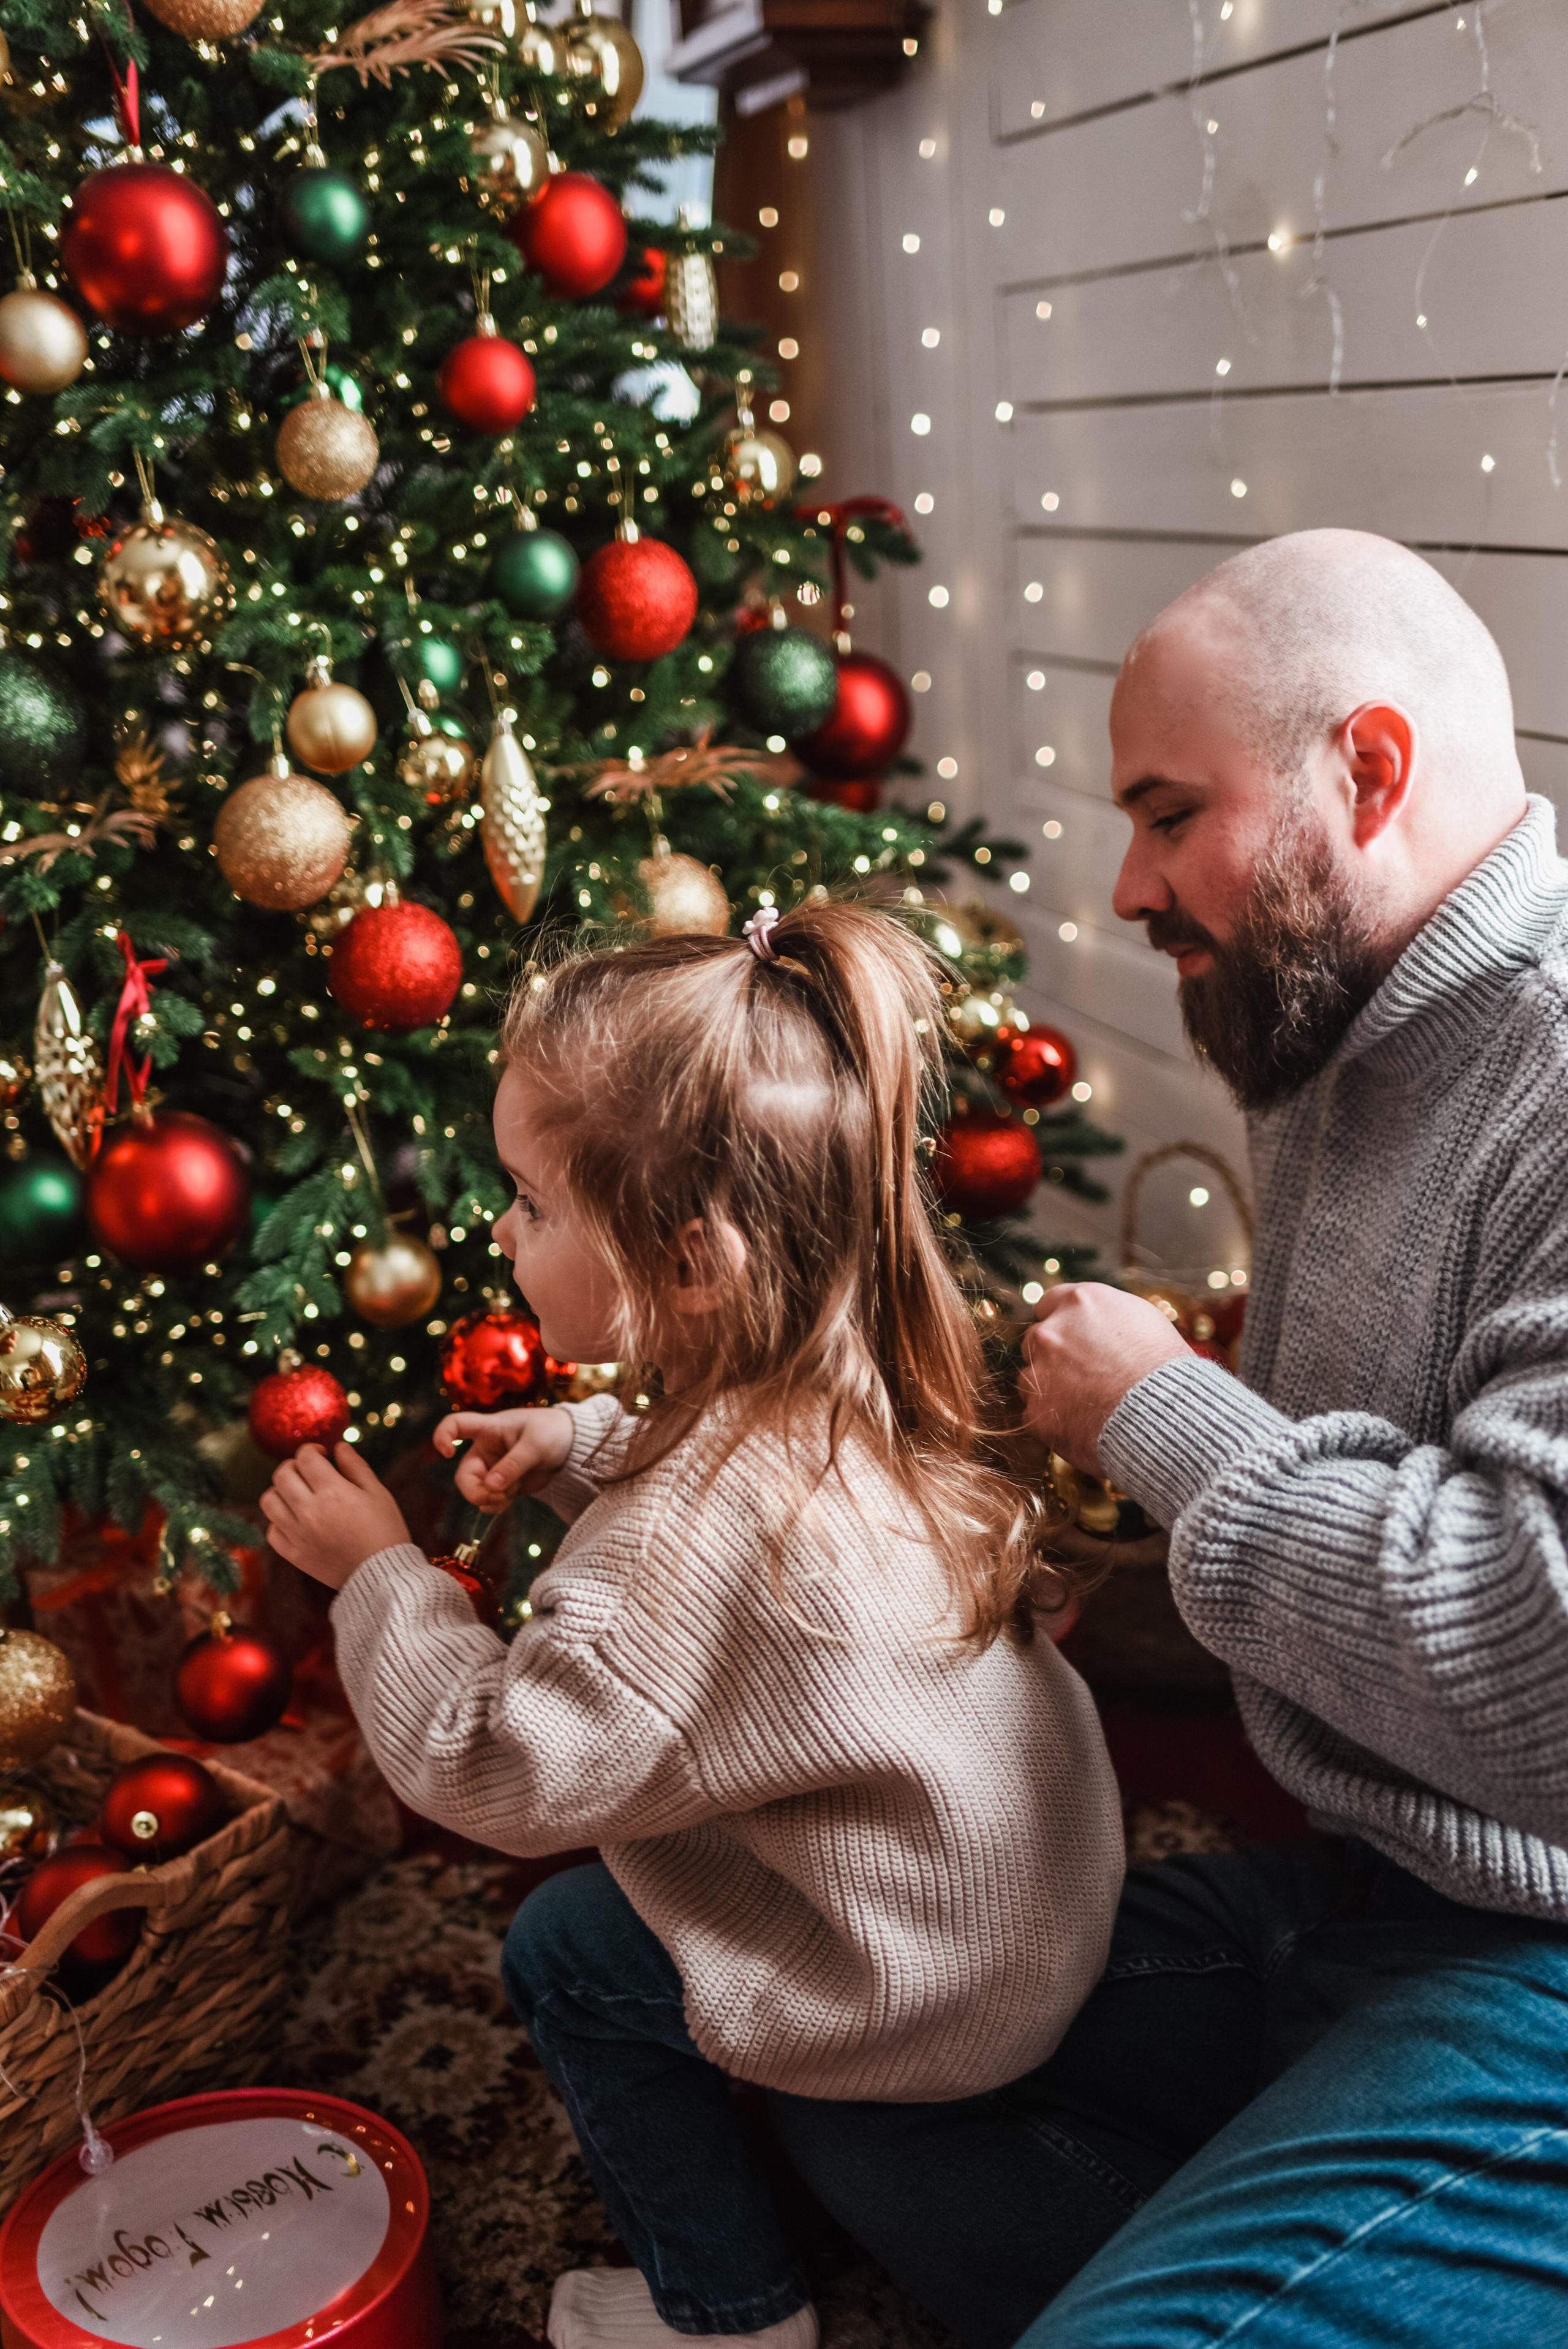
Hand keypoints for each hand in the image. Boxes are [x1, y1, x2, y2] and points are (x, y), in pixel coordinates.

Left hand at [260, 1442, 413, 1589]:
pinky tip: (296, 1519)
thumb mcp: (377, 1492)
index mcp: (333, 1492)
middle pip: (282, 1475)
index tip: (322, 1454)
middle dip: (294, 1465)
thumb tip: (339, 1446)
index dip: (312, 1449)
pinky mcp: (294, 1554)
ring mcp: (298, 1534)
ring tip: (298, 1494)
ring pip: (269, 1501)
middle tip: (308, 1471)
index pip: (306, 1457)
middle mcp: (309, 1511)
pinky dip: (279, 1521)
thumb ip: (356, 1466)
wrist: (382, 1574)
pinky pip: (272, 1531)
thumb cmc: (385, 1530)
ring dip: (281, 1491)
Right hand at [433, 1404, 575, 1512]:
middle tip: (498, 1495)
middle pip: (463, 1474)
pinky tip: (509, 1500)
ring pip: (475, 1491)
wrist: (572, 1446)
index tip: (448, 1453)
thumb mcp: (536, 1445)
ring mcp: (493, 1469)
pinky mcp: (504, 1485)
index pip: (454, 1424)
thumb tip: (491, 1486)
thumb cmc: (552, 1432)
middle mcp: (485, 1449)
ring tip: (511, 1494)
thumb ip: (514, 1464)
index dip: (442, 1437)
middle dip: (475, 1490)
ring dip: (490, 1498)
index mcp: (488, 1429)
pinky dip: (496, 1505)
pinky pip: (489, 1500)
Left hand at [1021, 1283, 1192, 1474]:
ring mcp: (1039, 1372)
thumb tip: (1096, 1325)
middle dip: (1052, 1356)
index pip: (1048, 1304)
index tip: (1071, 1338)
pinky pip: (1036, 1415)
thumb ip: (1106, 1318)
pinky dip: (1053, 1422)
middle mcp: (1051, 1331)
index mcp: (1079, 1303)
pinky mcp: (1036, 1412)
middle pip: (1035, 1340)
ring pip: (1030, 1378)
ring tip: (1085, 1405)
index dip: (1061, 1323)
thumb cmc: (1166, 1369)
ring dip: (1048, 1388)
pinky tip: (1082, 1426)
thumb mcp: (1143, 1322)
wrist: (1166, 1416)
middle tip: (1081, 1376)